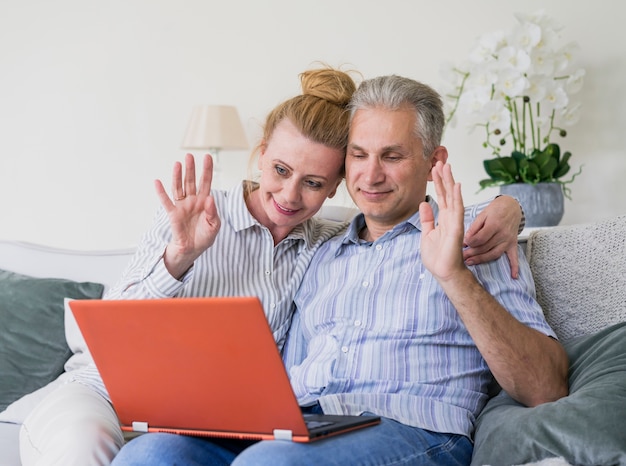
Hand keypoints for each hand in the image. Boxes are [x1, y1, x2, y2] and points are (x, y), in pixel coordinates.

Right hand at [155, 153, 220, 278]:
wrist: (192, 250)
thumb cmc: (204, 237)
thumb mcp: (214, 226)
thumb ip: (213, 212)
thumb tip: (209, 198)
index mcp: (204, 201)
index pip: (206, 182)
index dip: (207, 170)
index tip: (207, 157)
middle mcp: (192, 200)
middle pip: (191, 181)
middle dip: (191, 169)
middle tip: (189, 156)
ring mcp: (182, 206)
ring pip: (179, 187)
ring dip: (177, 176)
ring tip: (177, 164)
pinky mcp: (173, 214)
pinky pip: (166, 201)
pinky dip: (161, 192)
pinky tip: (157, 182)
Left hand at [419, 161, 465, 281]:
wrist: (444, 272)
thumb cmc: (437, 257)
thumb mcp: (427, 234)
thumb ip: (427, 219)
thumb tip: (423, 204)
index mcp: (443, 219)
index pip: (441, 197)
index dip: (438, 183)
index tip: (434, 169)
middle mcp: (450, 218)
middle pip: (447, 193)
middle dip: (444, 177)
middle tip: (440, 161)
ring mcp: (454, 222)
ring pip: (453, 197)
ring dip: (449, 182)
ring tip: (447, 167)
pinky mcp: (456, 228)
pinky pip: (457, 210)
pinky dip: (457, 197)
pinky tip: (456, 185)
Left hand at [463, 195, 520, 278]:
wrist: (511, 207)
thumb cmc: (495, 210)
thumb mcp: (482, 214)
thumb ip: (474, 227)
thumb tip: (465, 239)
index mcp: (494, 225)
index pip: (480, 238)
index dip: (469, 243)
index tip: (461, 244)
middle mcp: (503, 234)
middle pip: (485, 248)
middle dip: (471, 253)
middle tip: (460, 257)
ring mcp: (508, 240)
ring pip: (494, 254)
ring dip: (481, 260)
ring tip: (470, 262)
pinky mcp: (512, 244)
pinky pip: (514, 257)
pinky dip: (515, 267)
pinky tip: (514, 276)